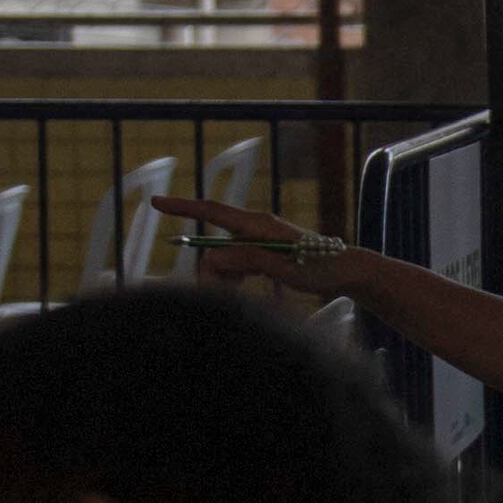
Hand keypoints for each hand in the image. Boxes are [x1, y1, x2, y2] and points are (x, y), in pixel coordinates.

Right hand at [161, 193, 345, 296]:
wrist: (346, 271)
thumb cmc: (319, 268)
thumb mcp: (284, 267)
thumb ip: (248, 259)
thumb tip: (210, 257)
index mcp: (258, 224)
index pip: (212, 210)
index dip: (183, 207)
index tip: (156, 202)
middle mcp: (255, 228)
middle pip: (216, 247)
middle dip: (212, 273)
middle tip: (220, 300)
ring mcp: (258, 241)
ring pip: (225, 261)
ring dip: (225, 282)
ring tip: (243, 299)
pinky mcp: (263, 253)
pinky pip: (237, 266)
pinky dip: (235, 281)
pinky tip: (247, 293)